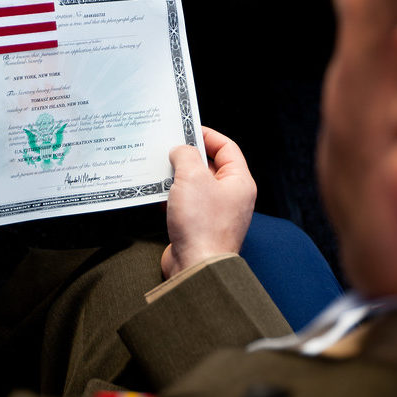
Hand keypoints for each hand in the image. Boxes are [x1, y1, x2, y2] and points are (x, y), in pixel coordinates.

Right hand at [162, 127, 256, 278]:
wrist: (195, 267)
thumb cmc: (201, 224)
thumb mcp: (192, 178)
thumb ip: (186, 156)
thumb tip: (180, 151)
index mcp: (239, 182)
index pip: (227, 148)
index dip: (207, 135)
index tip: (187, 129)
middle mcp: (230, 196)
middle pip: (209, 166)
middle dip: (188, 156)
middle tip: (168, 147)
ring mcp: (215, 212)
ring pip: (195, 185)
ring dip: (177, 176)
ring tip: (159, 167)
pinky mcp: (198, 226)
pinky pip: (185, 203)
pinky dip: (172, 196)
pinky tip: (157, 192)